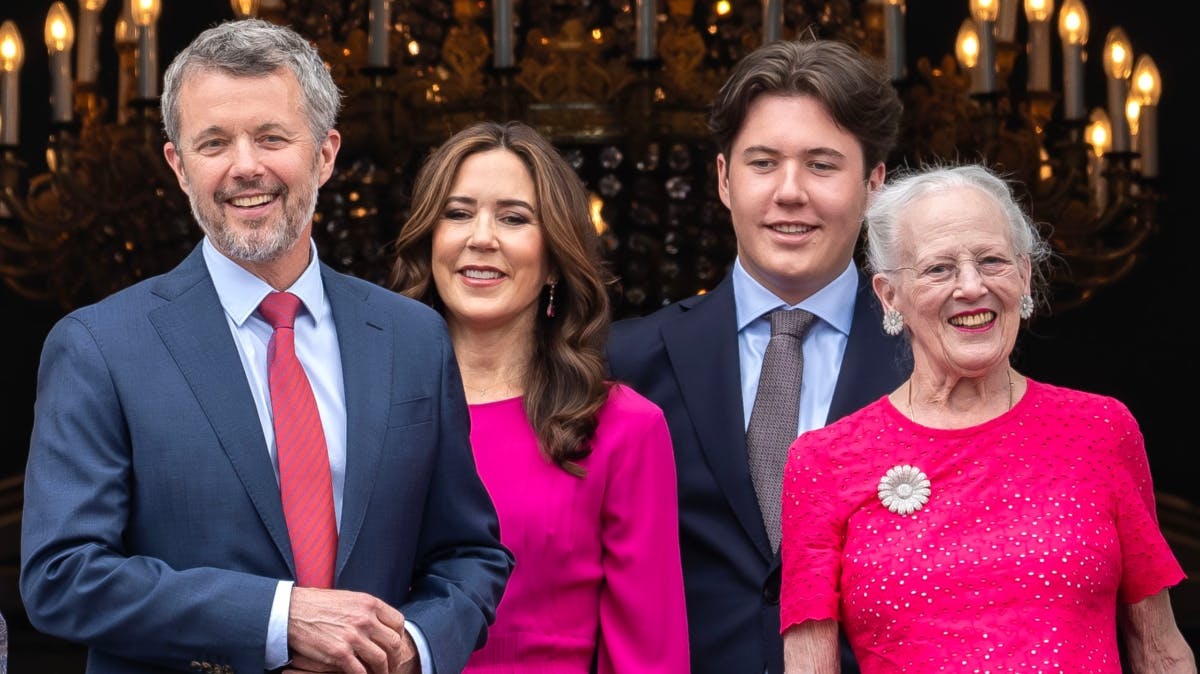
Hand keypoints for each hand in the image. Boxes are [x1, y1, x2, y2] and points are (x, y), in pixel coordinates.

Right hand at [282, 586, 418, 673]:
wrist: (290, 611)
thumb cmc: (315, 604)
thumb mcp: (347, 598)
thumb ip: (365, 609)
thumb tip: (378, 621)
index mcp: (369, 603)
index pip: (397, 621)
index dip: (398, 635)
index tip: (394, 644)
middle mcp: (365, 619)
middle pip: (393, 642)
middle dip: (394, 657)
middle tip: (392, 665)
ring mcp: (353, 636)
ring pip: (380, 659)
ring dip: (383, 671)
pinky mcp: (340, 653)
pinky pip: (360, 671)